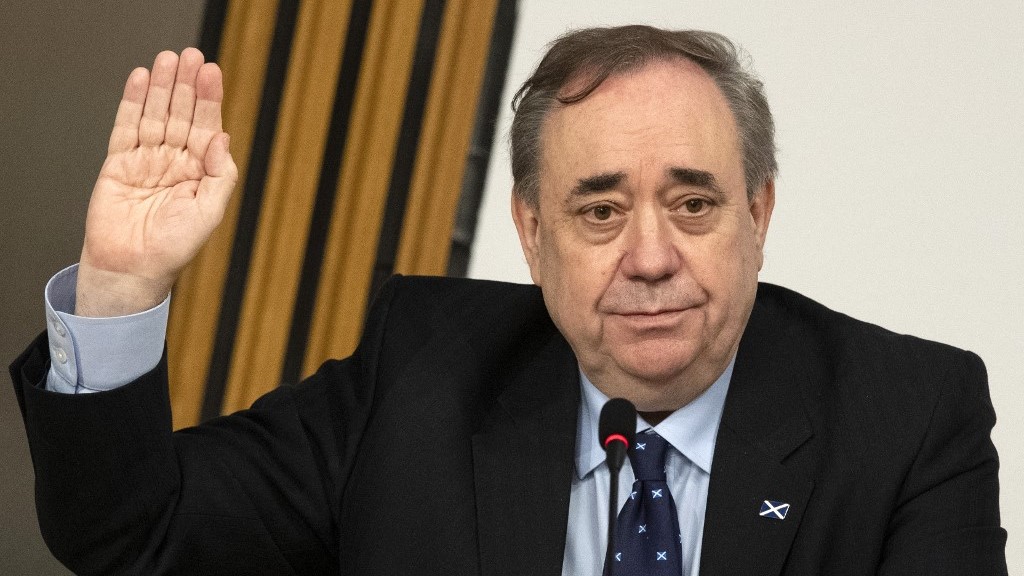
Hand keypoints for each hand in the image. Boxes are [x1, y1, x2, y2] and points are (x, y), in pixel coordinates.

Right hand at [75, 48, 236, 316]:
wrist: (133, 268)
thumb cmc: (174, 248)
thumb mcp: (210, 212)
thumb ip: (220, 174)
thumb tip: (222, 137)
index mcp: (200, 172)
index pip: (207, 126)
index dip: (210, 99)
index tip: (212, 72)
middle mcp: (175, 162)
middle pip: (182, 114)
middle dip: (187, 85)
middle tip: (191, 55)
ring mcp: (147, 160)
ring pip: (156, 115)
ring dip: (162, 87)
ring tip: (168, 59)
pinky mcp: (119, 163)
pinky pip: (126, 127)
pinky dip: (133, 103)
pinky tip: (141, 80)